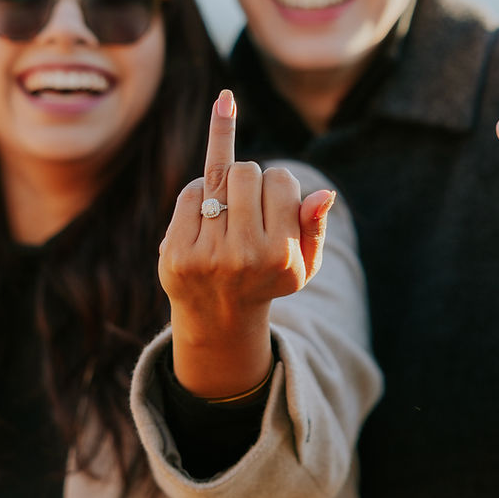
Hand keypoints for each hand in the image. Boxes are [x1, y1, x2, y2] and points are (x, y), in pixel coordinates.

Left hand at [158, 88, 335, 396]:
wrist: (218, 325)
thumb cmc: (266, 283)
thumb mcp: (302, 264)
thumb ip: (315, 227)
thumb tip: (325, 193)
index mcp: (282, 256)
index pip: (283, 182)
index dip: (280, 187)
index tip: (278, 205)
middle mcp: (244, 256)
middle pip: (247, 172)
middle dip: (250, 179)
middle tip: (248, 207)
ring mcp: (206, 255)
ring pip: (216, 176)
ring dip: (222, 183)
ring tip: (225, 213)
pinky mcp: (173, 252)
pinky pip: (188, 192)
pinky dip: (196, 196)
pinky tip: (203, 212)